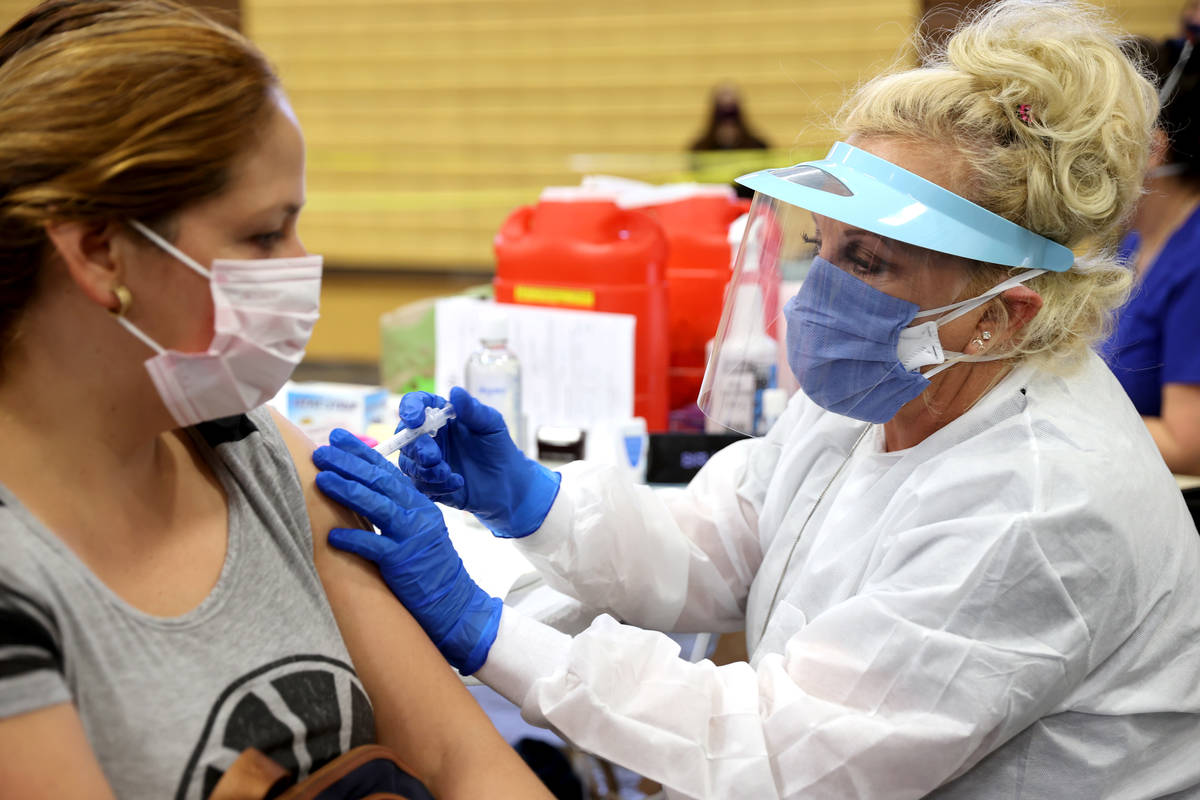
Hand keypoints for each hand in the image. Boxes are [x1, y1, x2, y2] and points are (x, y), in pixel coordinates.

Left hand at [313, 429, 501, 673]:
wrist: (453, 600)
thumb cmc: (428, 566)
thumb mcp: (417, 530)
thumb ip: (395, 510)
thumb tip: (362, 491)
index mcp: (420, 503)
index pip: (388, 471)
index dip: (362, 453)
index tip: (338, 438)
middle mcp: (418, 514)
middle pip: (380, 481)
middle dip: (348, 463)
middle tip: (321, 449)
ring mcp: (411, 536)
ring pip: (376, 506)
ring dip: (346, 490)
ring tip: (321, 478)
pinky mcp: (403, 561)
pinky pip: (374, 546)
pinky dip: (352, 538)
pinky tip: (331, 534)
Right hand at [396, 386, 560, 537]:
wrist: (507, 483)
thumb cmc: (498, 447)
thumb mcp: (491, 425)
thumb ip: (473, 410)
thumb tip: (455, 392)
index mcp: (439, 416)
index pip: (415, 404)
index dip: (410, 409)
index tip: (415, 420)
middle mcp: (428, 437)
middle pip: (405, 437)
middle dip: (416, 448)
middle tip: (434, 457)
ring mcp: (426, 461)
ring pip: (407, 464)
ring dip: (425, 470)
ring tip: (447, 473)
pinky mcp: (428, 484)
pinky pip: (419, 486)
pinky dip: (435, 486)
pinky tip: (457, 483)